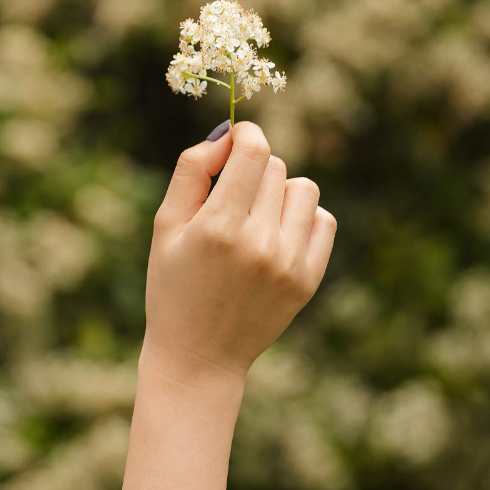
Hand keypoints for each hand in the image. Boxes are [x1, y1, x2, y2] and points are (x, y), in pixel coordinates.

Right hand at [143, 120, 335, 384]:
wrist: (199, 356)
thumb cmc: (172, 285)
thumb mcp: (165, 225)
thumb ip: (192, 170)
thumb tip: (227, 134)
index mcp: (218, 226)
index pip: (254, 150)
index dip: (245, 133)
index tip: (235, 140)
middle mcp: (259, 243)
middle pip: (275, 167)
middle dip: (252, 170)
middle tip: (231, 198)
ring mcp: (289, 263)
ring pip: (304, 189)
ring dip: (280, 192)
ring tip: (256, 217)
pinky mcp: (308, 279)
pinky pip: (324, 220)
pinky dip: (303, 219)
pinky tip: (277, 235)